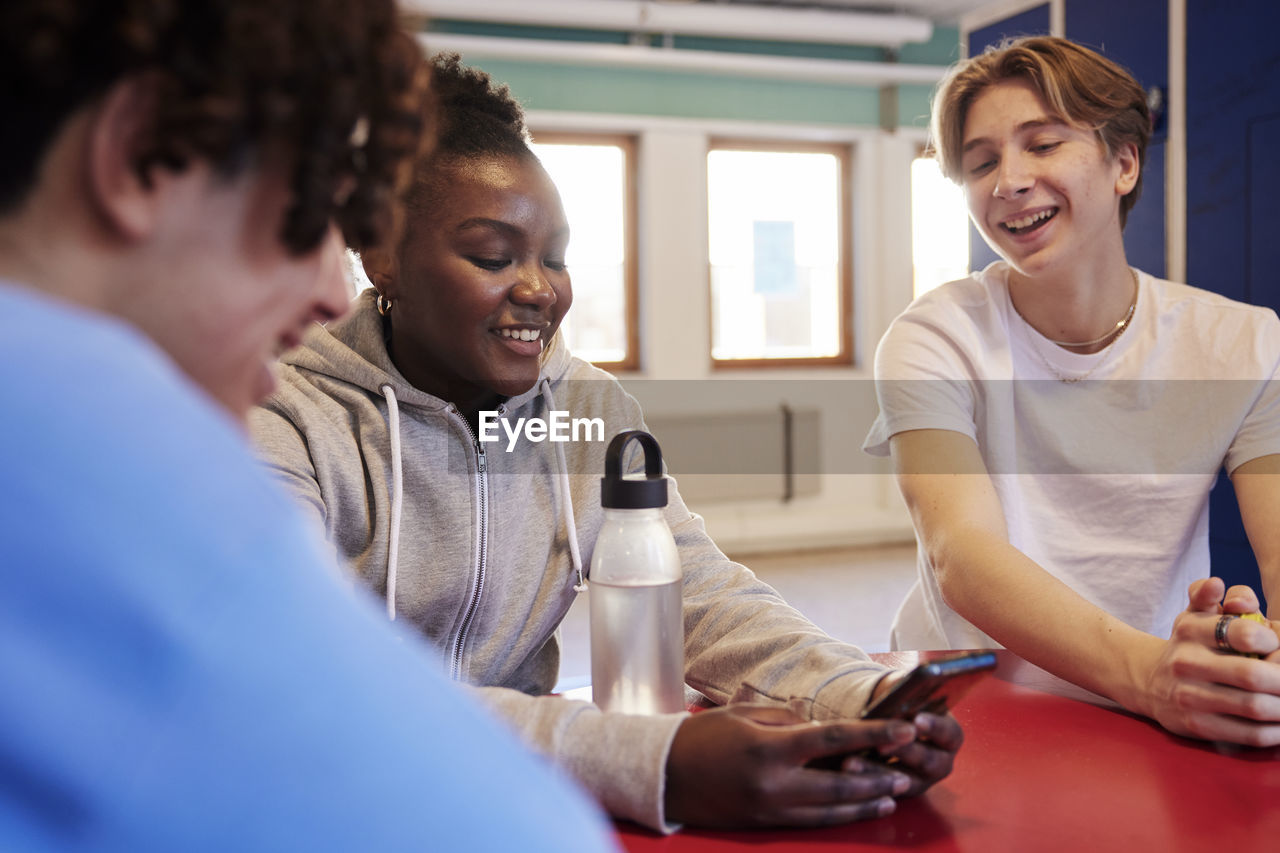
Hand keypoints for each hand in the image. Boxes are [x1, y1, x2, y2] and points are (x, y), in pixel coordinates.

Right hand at [663, 703, 954, 828]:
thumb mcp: (744, 714)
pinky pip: (814, 821)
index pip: (833, 739)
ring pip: (833, 809)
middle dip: (878, 775)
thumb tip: (823, 729)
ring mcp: (772, 809)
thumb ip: (787, 719)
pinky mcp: (767, 825)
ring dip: (867, 800)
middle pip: (841, 782)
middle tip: (907, 767)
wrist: (664, 775)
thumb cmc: (703, 736)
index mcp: (770, 748)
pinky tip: (861, 807)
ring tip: (895, 791)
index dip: (873, 735)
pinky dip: (842, 814)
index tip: (902, 728)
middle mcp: (776, 784)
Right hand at [1140, 578, 1279, 745]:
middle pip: (1252, 675)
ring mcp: (1190, 697)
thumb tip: (1217, 584)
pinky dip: (1276, 731)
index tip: (1277, 646)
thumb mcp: (1193, 614)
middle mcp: (1185, 663)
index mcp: (1189, 630)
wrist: (1151, 683)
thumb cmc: (1189, 645)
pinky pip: (1249, 733)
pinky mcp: (1197, 726)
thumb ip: (1208, 595)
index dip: (1273, 640)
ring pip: (1255, 706)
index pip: (1243, 633)